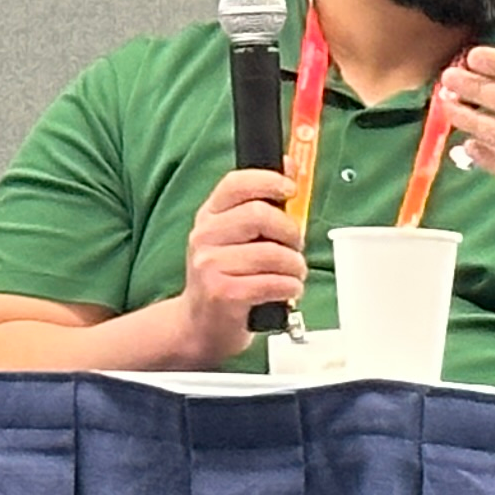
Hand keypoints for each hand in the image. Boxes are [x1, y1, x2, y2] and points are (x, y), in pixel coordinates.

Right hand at [165, 165, 306, 363]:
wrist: (199, 326)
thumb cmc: (225, 279)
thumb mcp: (233, 238)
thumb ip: (258, 207)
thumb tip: (290, 169)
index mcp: (209, 216)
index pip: (236, 184)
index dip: (269, 181)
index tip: (291, 189)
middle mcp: (205, 237)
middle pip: (259, 215)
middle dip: (290, 232)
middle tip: (295, 246)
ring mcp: (210, 265)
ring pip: (273, 253)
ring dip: (295, 266)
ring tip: (293, 275)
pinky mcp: (224, 293)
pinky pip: (274, 282)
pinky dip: (291, 288)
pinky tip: (287, 291)